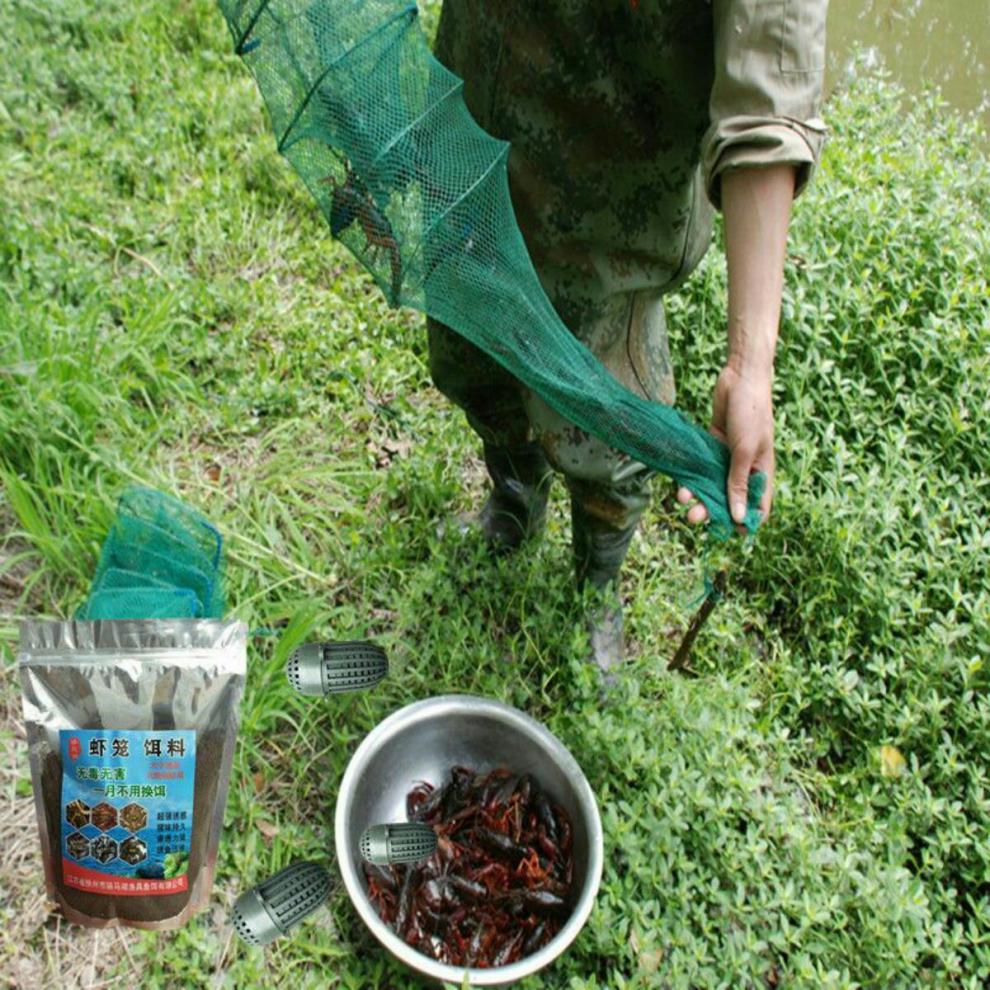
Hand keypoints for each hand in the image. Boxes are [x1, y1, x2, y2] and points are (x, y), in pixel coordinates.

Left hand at [676, 362, 774, 529]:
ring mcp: (728, 458)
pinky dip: (691, 478)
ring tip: (682, 500)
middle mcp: (746, 468)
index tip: (729, 533)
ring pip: (711, 486)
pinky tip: (680, 485)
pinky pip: (700, 469)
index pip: (758, 507)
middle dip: (712, 511)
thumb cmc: (751, 413)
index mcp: (762, 472)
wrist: (740, 378)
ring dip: (698, 496)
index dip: (746, 522)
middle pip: (729, 500)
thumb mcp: (745, 451)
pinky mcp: (712, 447)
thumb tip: (739, 516)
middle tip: (694, 518)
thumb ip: (739, 482)